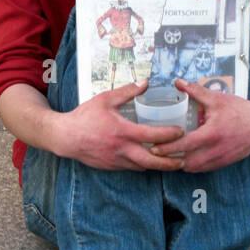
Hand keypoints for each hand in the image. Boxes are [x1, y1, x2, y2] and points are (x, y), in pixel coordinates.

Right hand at [57, 78, 185, 171]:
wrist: (65, 137)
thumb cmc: (85, 117)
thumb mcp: (106, 99)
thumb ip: (127, 91)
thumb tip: (146, 82)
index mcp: (123, 131)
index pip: (152, 136)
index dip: (170, 135)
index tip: (181, 132)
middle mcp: (122, 149)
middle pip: (152, 161)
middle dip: (170, 162)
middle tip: (184, 160)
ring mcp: (116, 161)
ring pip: (143, 167)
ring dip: (157, 166)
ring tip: (171, 162)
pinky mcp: (111, 167)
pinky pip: (131, 168)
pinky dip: (142, 165)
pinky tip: (149, 160)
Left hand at [149, 79, 249, 172]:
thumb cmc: (239, 109)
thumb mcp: (217, 98)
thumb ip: (195, 91)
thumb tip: (177, 82)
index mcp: (212, 134)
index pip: (184, 144)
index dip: (167, 148)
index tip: (152, 148)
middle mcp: (216, 150)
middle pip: (186, 162)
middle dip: (170, 160)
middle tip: (155, 155)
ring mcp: (221, 159)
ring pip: (194, 168)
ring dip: (180, 164)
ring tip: (166, 159)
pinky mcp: (225, 163)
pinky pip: (204, 169)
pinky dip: (192, 166)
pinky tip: (183, 160)